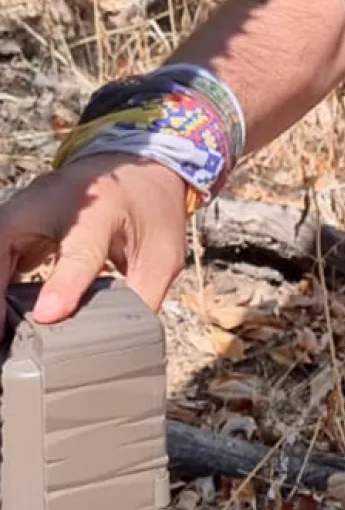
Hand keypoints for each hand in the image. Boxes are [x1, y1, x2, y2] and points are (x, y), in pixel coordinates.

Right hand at [0, 155, 188, 321]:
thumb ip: (143, 296)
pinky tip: (2, 313)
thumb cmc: (151, 211)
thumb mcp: (163, 255)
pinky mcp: (19, 218)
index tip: (47, 316)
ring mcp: (30, 205)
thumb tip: (123, 342)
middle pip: (7, 236)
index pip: (78, 249)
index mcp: (102, 208)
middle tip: (2, 333)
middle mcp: (55, 199)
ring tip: (0, 331)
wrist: (138, 167)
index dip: (63, 284)